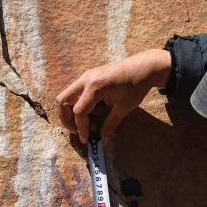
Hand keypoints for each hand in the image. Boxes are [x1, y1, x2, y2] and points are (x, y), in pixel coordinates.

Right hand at [56, 49, 171, 143]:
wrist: (143, 67)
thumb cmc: (136, 86)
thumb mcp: (124, 107)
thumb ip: (110, 123)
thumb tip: (102, 138)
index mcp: (94, 86)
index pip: (79, 111)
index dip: (81, 128)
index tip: (86, 139)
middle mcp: (85, 79)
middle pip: (62, 101)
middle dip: (66, 119)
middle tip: (77, 131)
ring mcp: (85, 76)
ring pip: (66, 96)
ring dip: (71, 112)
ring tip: (88, 123)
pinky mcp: (88, 77)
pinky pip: (76, 93)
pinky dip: (79, 105)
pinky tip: (93, 113)